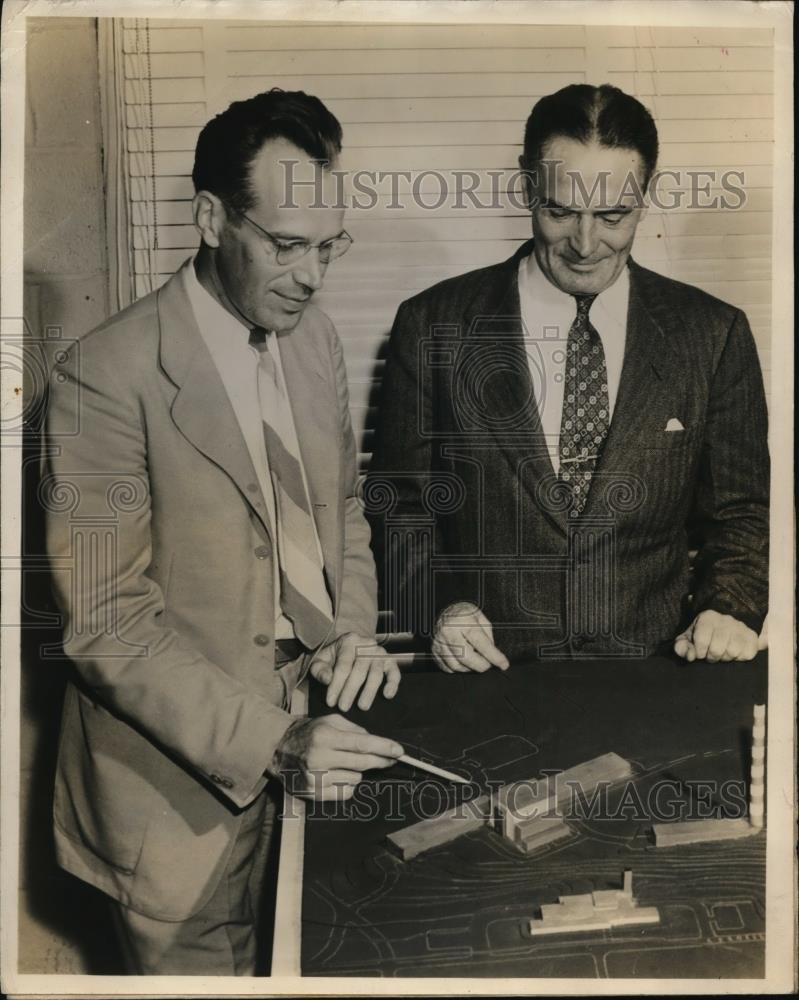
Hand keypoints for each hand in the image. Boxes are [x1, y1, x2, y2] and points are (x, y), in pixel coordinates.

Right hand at [271, 714, 403, 800]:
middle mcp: (320, 758)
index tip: (399, 751)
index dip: (383, 748)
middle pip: (362, 763)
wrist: (278, 750)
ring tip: (344, 763)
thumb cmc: (308, 732)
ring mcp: (316, 778)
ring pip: (355, 779)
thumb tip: (376, 741)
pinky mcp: (313, 793)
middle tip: (391, 759)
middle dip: (380, 761)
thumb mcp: (329, 721)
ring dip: (358, 771)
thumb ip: (354, 729)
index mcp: (325, 736)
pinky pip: (345, 792)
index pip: (361, 743)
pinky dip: (347, 784)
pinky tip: (336, 775)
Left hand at [309, 632, 400, 710]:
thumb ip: (320, 670)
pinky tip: (387, 695)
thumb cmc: (333, 658)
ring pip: (376, 673)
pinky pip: (394, 672)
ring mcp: (380, 652)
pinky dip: (392, 684)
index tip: (331, 702)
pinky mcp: (390, 661)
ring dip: (369, 691)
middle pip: (360, 669)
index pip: (343, 665)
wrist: (349, 648)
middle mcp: (367, 644)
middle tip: (343, 708)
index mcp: (349, 641)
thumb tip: (328, 680)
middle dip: (351, 690)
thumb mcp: (320, 660)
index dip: (336, 684)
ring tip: (362, 707)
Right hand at [432, 602, 508, 672]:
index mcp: (463, 621)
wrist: (444, 609)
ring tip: (475, 660)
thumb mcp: (480, 618)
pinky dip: (458, 668)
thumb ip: (488, 636)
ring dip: (469, 668)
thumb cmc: (464, 613)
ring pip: (456, 666)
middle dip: (481, 665)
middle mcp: (449, 631)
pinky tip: (463, 661)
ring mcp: (439, 642)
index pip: (481, 643)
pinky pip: (447, 668)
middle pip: (467, 658)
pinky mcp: (434, 650)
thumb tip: (492, 655)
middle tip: (488, 664)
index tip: (503, 664)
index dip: (494, 656)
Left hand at [674, 610, 758, 661]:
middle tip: (711, 654)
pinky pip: (747, 654)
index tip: (700, 653)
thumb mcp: (687, 639)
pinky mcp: (752, 636)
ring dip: (726, 658)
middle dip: (712, 656)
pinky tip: (734, 653)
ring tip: (723, 653)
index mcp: (708, 617)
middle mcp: (726, 620)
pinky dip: (739, 658)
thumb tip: (690, 656)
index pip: (701, 640)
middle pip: (717, 649)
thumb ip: (681, 647)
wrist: (724, 627)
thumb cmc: (702, 635)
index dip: (699, 652)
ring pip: (733, 652)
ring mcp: (741, 627)